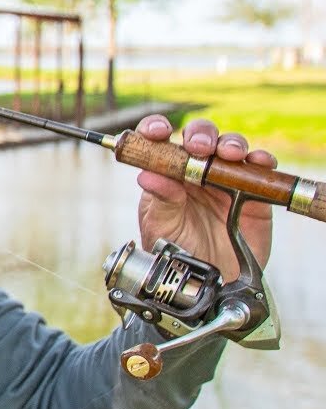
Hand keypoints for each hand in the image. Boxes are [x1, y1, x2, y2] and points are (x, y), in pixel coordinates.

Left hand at [134, 115, 274, 281]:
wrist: (210, 279)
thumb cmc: (179, 251)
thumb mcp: (162, 227)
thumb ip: (160, 200)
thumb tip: (147, 175)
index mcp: (167, 174)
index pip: (159, 142)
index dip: (156, 130)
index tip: (157, 132)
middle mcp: (196, 171)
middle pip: (199, 138)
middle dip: (200, 134)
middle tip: (199, 147)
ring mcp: (225, 179)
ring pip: (230, 146)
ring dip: (231, 143)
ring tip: (229, 154)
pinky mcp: (252, 191)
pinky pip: (259, 169)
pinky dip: (261, 160)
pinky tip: (258, 160)